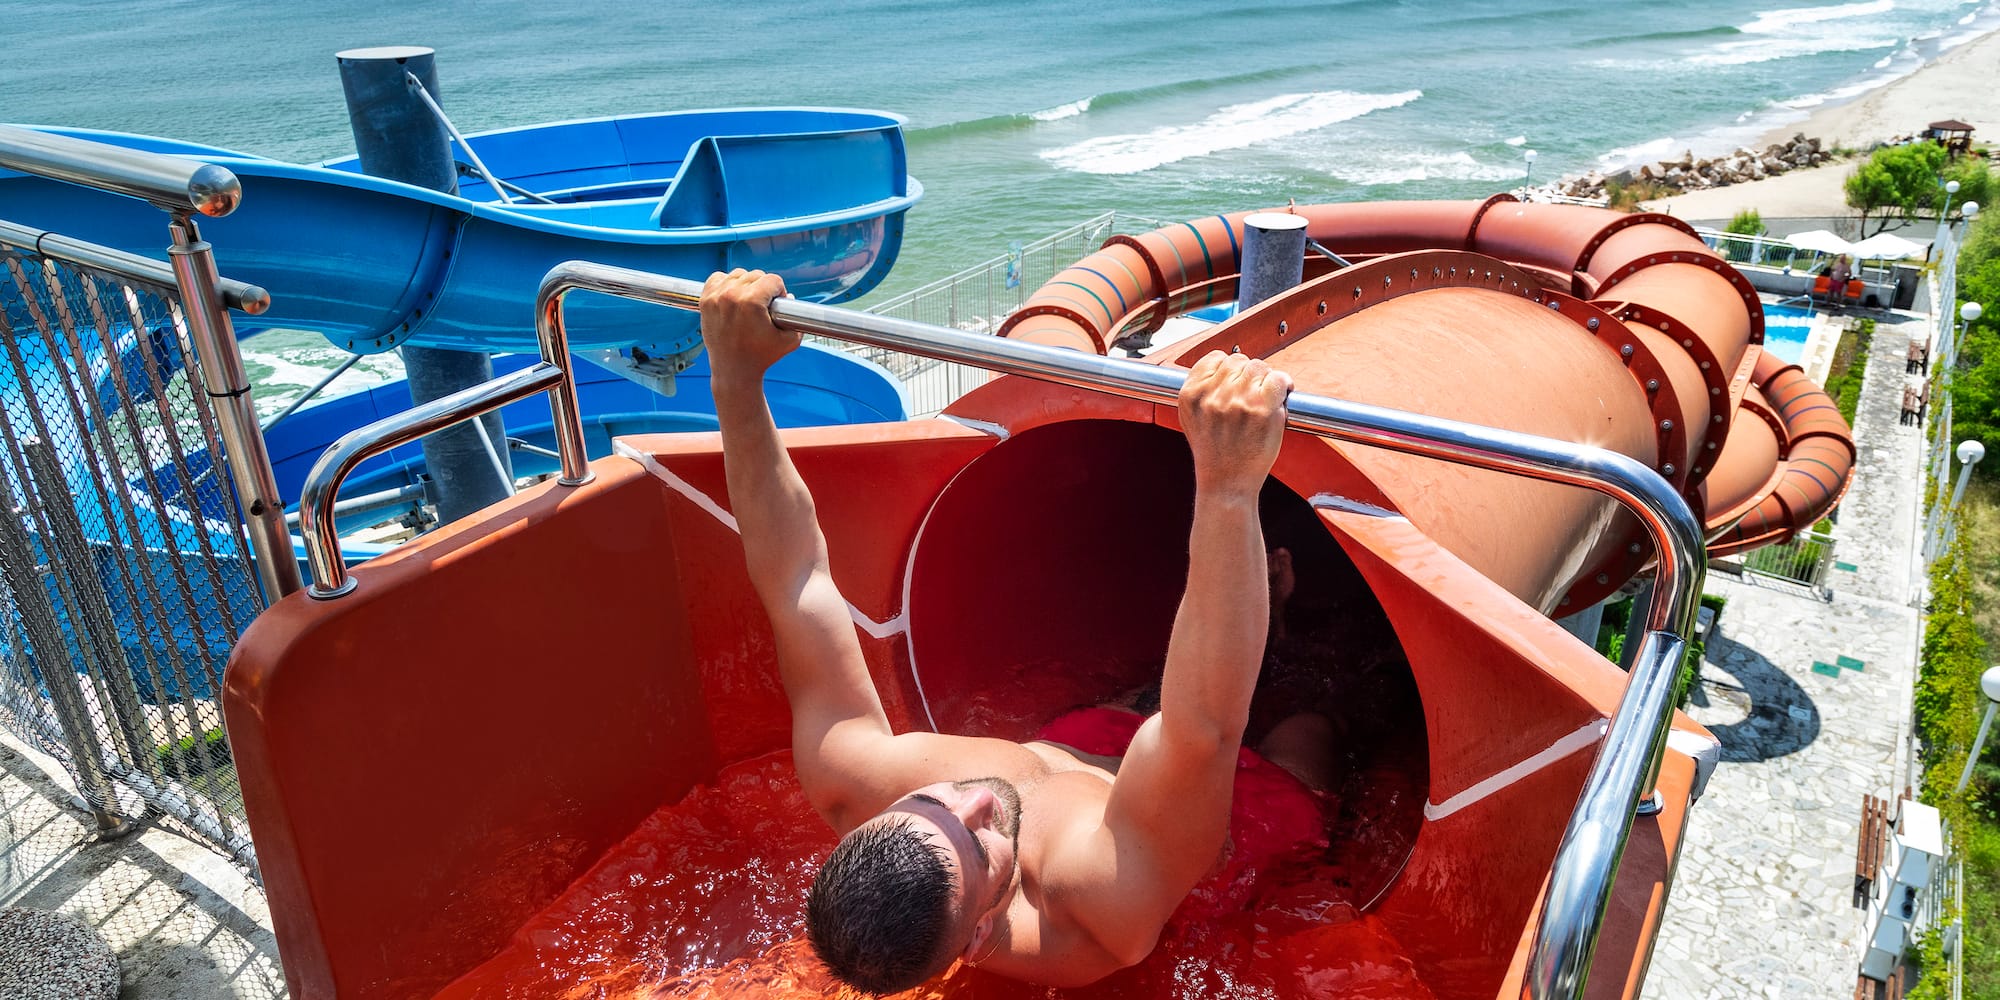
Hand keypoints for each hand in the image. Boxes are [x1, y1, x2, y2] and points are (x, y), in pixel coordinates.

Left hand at [700, 269, 797, 386]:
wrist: (733, 370)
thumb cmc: (761, 357)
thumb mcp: (790, 340)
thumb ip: (798, 318)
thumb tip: (788, 297)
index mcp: (751, 302)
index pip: (772, 280)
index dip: (780, 291)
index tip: (777, 305)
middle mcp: (731, 295)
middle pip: (756, 275)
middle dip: (764, 288)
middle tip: (764, 306)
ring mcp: (715, 297)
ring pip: (738, 274)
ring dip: (747, 284)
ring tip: (750, 300)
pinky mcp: (705, 301)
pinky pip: (718, 278)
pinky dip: (726, 283)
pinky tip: (733, 296)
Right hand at [1178, 351, 1292, 493]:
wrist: (1227, 484)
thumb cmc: (1214, 453)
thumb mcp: (1191, 419)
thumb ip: (1201, 390)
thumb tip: (1223, 365)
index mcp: (1191, 395)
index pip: (1214, 358)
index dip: (1228, 369)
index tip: (1235, 382)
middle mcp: (1213, 395)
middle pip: (1239, 361)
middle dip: (1248, 375)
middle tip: (1252, 395)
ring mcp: (1238, 401)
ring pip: (1259, 367)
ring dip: (1266, 380)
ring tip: (1265, 399)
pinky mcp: (1263, 410)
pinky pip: (1278, 379)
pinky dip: (1284, 384)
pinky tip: (1281, 396)